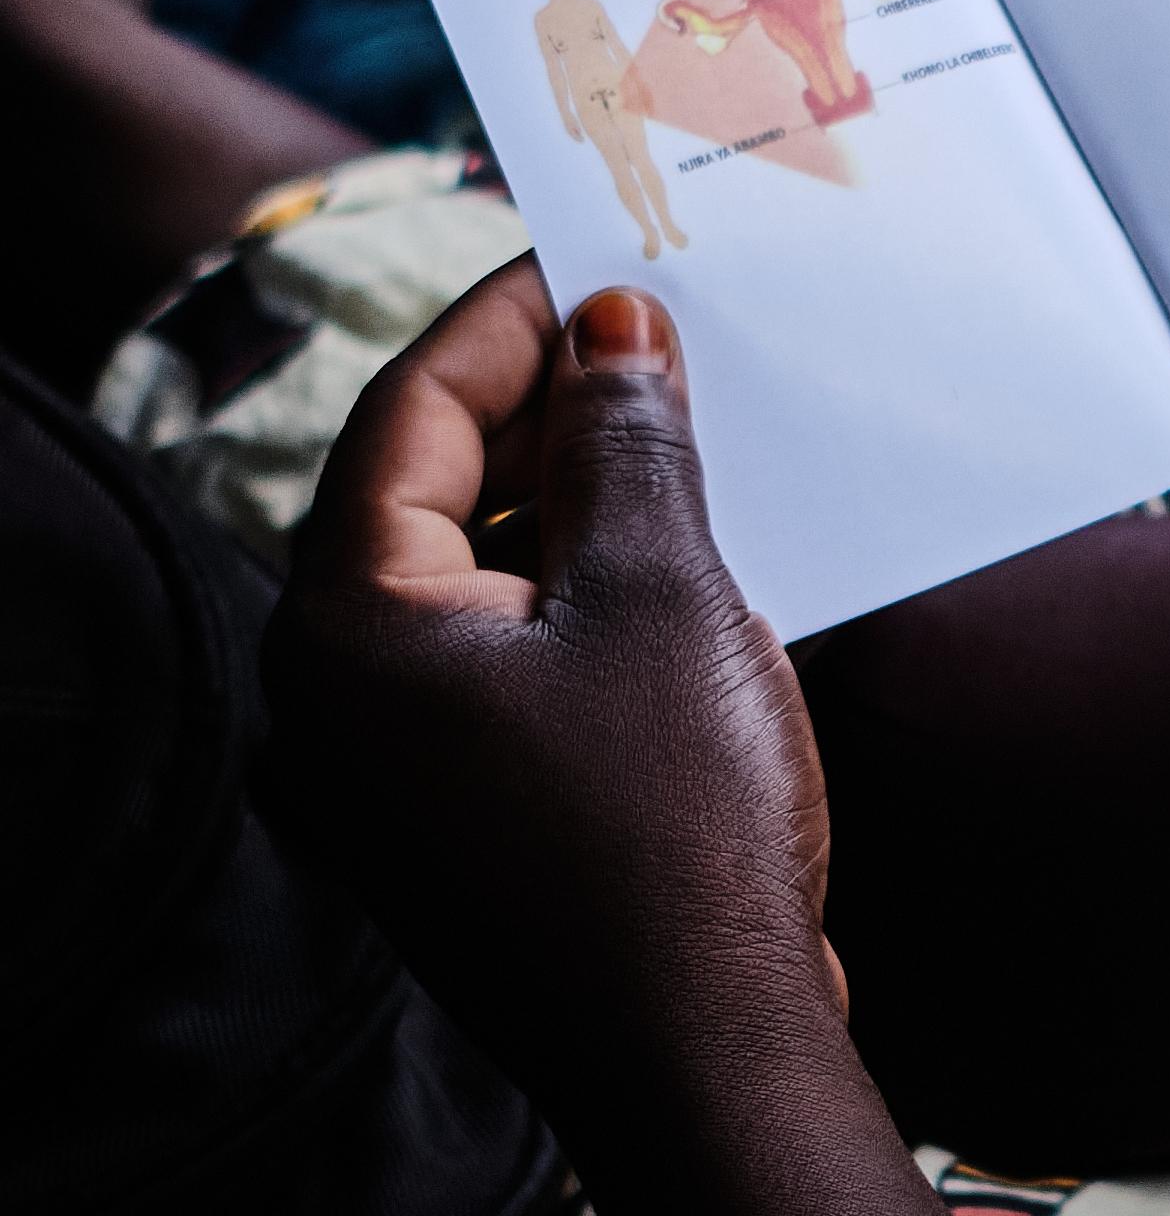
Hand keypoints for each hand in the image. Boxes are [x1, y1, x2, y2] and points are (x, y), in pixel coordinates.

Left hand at [265, 264, 924, 1212]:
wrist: (703, 1042)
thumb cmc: (673, 820)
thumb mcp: (665, 589)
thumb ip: (627, 440)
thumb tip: (611, 332)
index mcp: (349, 624)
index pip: (410, 408)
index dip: (512, 317)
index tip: (602, 256)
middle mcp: (337, 693)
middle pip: (430, 486)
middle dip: (549, 402)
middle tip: (664, 335)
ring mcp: (394, 765)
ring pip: (475, 570)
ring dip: (577, 494)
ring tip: (693, 434)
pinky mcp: (464, 811)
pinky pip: (508, 652)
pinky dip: (582, 586)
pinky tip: (684, 561)